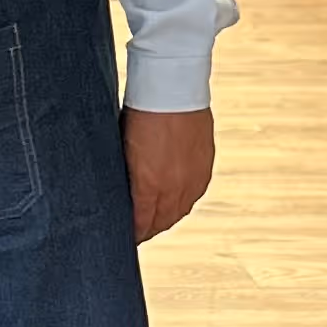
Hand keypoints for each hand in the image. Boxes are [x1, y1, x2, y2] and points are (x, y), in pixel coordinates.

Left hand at [124, 104, 213, 244]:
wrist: (171, 89)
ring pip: (178, 212)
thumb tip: (122, 194)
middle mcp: (173, 188)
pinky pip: (193, 197)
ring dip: (165, 219)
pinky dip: (181, 203)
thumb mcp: (123, 149)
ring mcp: (192, 178)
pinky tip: (173, 204)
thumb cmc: (140, 114)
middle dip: (147, 230)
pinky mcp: (204, 167)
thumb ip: (126, 176)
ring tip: (154, 222)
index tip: (125, 237)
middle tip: (137, 233)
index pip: (140, 223)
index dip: (133, 233)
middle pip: (160, 223)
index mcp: (148, 185)